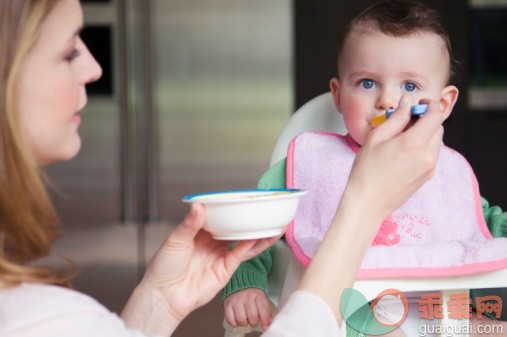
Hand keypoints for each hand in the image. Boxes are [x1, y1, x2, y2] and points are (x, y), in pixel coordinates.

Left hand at [121, 203, 279, 334]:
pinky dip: (254, 245)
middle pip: (234, 227)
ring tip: (274, 223)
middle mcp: (212, 242)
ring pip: (244, 241)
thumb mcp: (175, 240)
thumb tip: (198, 206)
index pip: (218, 215)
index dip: (230, 207)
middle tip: (264, 208)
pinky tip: (264, 236)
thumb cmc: (164, 268)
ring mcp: (220, 255)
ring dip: (259, 233)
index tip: (242, 198)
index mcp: (199, 231)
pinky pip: (243, 254)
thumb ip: (190, 224)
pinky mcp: (226, 268)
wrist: (165, 295)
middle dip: (249, 219)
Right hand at [224, 288, 272, 329]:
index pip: (263, 309)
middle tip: (253, 320)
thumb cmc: (252, 292)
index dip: (265, 320)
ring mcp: (236, 300)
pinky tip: (237, 320)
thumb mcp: (261, 297)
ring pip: (241, 319)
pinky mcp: (227, 303)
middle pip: (252, 316)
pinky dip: (234, 323)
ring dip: (244, 323)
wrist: (240, 281)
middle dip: (254, 322)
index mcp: (257, 294)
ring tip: (245, 319)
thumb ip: (266, 310)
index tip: (265, 326)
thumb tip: (268, 323)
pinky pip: (230, 319)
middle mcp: (247, 296)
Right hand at [347, 95, 444, 221]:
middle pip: (438, 127)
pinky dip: (422, 147)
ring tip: (401, 138)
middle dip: (426, 119)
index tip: (418, 104)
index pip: (435, 115)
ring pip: (435, 141)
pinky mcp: (427, 176)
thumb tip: (407, 103)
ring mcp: (429, 167)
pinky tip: (403, 152)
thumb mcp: (376, 137)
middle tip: (405, 120)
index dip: (429, 105)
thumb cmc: (366, 170)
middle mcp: (427, 155)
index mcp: (415, 142)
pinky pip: (431, 154)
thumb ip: (396, 118)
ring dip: (424, 133)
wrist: (368, 202)